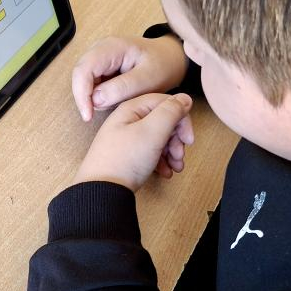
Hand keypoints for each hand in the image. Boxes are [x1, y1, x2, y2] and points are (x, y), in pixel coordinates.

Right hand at [72, 35, 187, 121]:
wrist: (169, 59)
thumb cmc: (162, 65)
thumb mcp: (148, 79)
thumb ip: (123, 88)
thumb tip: (96, 99)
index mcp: (112, 47)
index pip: (84, 68)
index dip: (81, 93)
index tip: (88, 114)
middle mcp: (100, 49)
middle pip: (80, 75)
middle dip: (85, 98)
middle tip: (94, 117)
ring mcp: (99, 59)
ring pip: (83, 82)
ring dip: (92, 98)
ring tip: (114, 104)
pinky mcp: (100, 69)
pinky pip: (91, 85)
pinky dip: (98, 97)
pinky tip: (114, 101)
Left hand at [72, 92, 193, 192]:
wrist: (102, 191)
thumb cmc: (125, 160)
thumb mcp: (152, 132)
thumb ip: (171, 112)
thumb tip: (185, 98)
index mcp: (131, 109)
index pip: (165, 103)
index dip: (181, 119)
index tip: (188, 139)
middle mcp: (127, 121)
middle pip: (162, 121)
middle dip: (176, 139)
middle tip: (180, 155)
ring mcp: (126, 139)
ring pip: (158, 138)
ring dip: (171, 152)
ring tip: (176, 167)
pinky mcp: (126, 155)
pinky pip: (149, 152)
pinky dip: (161, 161)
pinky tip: (165, 173)